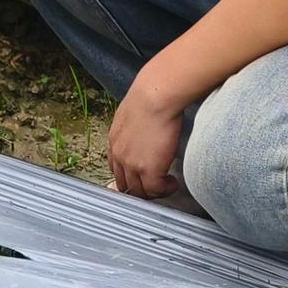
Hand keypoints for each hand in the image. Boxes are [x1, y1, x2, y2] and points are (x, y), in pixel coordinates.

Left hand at [107, 80, 182, 198]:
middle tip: (155, 185)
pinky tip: (173, 183)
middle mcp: (119, 155)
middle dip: (140, 189)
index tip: (140, 176)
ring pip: (140, 192)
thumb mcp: (133, 112)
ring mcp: (132, 165)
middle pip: (125, 185)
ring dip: (154, 191)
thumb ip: (133, 127)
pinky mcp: (149, 170)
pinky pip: (156, 190)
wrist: (156, 95)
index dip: (129, 176)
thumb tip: (144, 130)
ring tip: (166, 185)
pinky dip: (165, 190)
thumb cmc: (150, 95)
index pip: (116, 169)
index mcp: (115, 141)